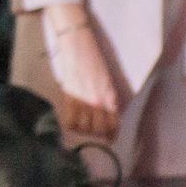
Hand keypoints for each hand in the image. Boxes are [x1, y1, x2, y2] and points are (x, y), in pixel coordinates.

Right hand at [48, 14, 122, 139]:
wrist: (78, 46)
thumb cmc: (92, 60)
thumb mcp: (106, 81)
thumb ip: (107, 98)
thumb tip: (105, 114)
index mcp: (110, 96)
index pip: (114, 124)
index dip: (112, 135)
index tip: (110, 139)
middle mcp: (99, 101)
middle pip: (99, 129)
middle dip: (96, 134)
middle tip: (92, 131)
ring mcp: (85, 100)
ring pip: (85, 128)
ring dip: (83, 130)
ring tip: (81, 125)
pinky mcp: (71, 97)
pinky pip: (72, 121)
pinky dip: (71, 125)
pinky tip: (71, 121)